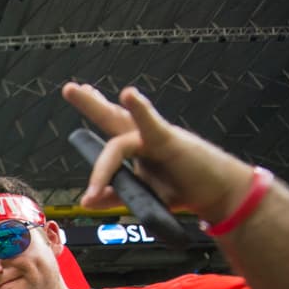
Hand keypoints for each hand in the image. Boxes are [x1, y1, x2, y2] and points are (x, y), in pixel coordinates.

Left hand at [61, 82, 254, 222]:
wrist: (219, 194)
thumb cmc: (184, 189)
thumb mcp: (142, 196)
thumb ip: (114, 196)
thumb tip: (87, 200)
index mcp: (137, 149)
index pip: (112, 129)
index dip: (98, 109)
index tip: (82, 90)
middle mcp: (143, 139)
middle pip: (111, 117)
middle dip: (90, 102)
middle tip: (69, 88)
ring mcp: (154, 138)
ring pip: (119, 125)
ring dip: (97, 108)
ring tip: (78, 91)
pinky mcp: (169, 141)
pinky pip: (150, 125)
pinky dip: (140, 109)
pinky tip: (129, 95)